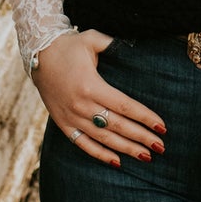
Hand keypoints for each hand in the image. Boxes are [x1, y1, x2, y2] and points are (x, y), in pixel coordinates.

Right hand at [31, 29, 165, 167]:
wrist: (38, 57)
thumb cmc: (69, 47)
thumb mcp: (91, 39)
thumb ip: (112, 43)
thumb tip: (134, 46)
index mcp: (91, 86)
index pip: (125, 106)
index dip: (145, 117)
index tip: (162, 126)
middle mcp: (81, 105)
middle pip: (118, 126)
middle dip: (141, 137)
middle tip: (161, 146)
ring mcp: (72, 118)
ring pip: (104, 139)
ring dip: (126, 149)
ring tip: (146, 156)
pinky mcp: (64, 124)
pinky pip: (83, 144)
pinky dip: (100, 155)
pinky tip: (118, 162)